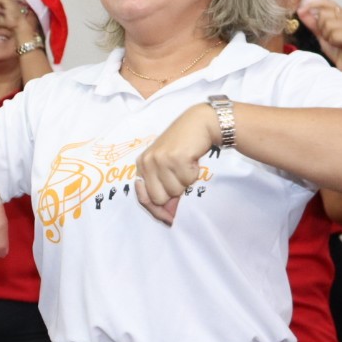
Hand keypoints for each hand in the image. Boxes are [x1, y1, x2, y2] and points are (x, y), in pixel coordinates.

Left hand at [134, 103, 218, 225]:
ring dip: (186, 181)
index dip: (157, 210)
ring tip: (186, 164)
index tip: (169, 218)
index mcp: (142, 164)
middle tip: (181, 176)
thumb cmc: (184, 147)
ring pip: (175, 190)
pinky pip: (188, 180)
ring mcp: (160, 159)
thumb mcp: (167, 166)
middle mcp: (147, 161)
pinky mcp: (176, 157)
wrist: (199, 123)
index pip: (144, 198)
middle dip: (174, 193)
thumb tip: (168, 217)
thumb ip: (164, 189)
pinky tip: (192, 160)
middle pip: (160, 198)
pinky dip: (194, 173)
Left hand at [297, 0, 341, 74]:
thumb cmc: (338, 51)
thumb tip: (301, 9)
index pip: (325, 1)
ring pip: (328, 23)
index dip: (311, 3)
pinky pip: (335, 34)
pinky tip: (338, 46)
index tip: (300, 9)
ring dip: (327, 35)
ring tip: (333, 42)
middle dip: (320, 26)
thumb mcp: (321, 34)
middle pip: (324, 12)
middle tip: (327, 37)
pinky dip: (333, 41)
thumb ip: (312, 22)